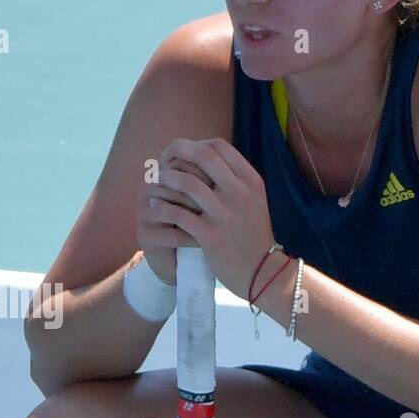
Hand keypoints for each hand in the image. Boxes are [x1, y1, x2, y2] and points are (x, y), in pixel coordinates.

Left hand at [151, 137, 278, 299]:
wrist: (262, 272)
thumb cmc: (253, 235)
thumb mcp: (254, 201)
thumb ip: (235, 180)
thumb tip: (206, 158)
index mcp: (251, 182)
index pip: (219, 147)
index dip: (195, 144)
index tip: (182, 153)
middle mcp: (240, 194)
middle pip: (203, 156)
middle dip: (178, 152)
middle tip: (164, 158)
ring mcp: (225, 215)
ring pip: (187, 182)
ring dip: (167, 178)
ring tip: (157, 181)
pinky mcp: (210, 236)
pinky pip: (178, 214)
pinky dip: (163, 207)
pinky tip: (156, 206)